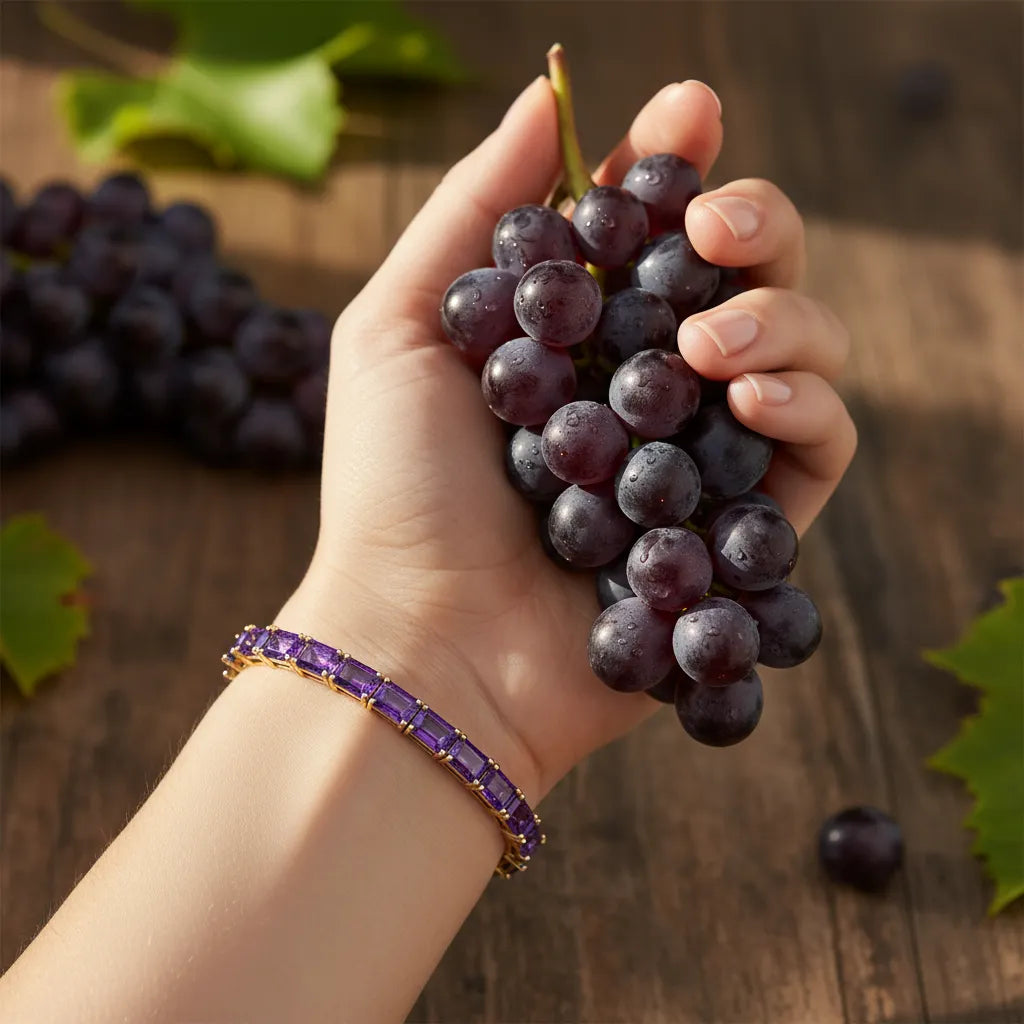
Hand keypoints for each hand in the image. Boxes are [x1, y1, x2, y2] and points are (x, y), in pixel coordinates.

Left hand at [280, 77, 855, 800]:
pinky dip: (808, 405)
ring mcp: (697, 459)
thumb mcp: (398, 328)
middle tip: (714, 228)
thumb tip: (549, 96)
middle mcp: (645, 389)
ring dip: (780, 317)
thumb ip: (476, 211)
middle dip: (752, 227)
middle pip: (743, 278)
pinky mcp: (742, 532)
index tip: (692, 111)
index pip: (650, 232)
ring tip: (708, 344)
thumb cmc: (394, 494)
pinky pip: (821, 449)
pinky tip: (755, 395)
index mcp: (574, 338)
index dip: (679, 165)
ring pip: (801, 349)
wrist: (426, 648)